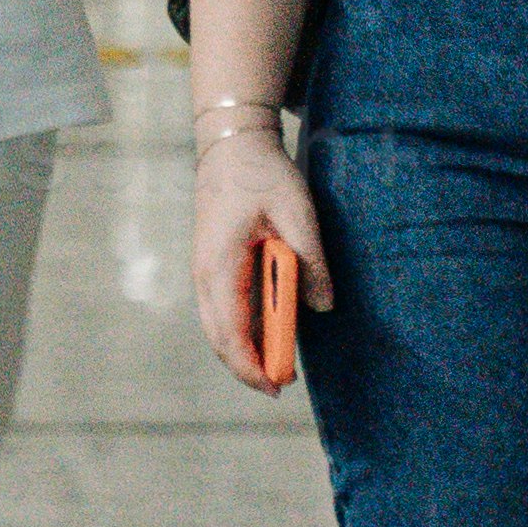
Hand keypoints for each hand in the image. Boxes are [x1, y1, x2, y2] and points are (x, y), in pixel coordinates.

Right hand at [189, 113, 330, 386]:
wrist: (231, 141)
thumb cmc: (262, 174)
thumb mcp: (297, 212)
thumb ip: (310, 260)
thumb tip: (323, 306)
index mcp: (220, 264)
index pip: (231, 332)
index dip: (252, 365)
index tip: (276, 385)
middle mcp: (205, 273)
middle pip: (218, 337)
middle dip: (247, 367)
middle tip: (281, 385)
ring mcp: (204, 268)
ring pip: (217, 326)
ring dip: (243, 350)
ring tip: (276, 365)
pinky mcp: (212, 262)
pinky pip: (222, 308)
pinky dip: (240, 329)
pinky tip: (266, 333)